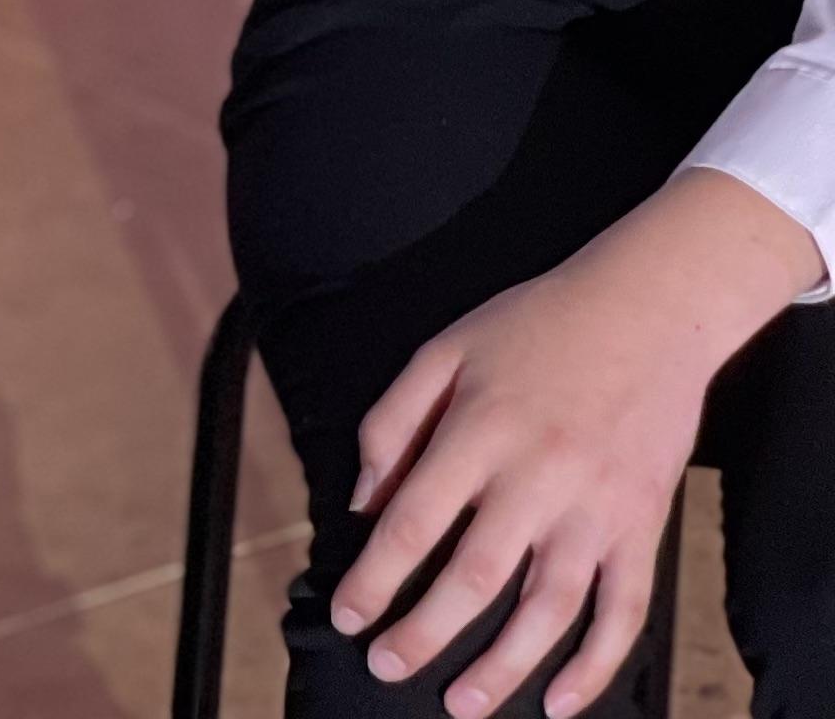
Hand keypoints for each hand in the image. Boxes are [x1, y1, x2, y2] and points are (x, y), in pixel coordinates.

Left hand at [334, 171, 821, 715]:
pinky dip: (595, 665)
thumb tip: (362, 500)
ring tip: (460, 702)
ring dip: (502, 667)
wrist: (647, 313)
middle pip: (473, 577)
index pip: (412, 523)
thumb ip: (393, 423)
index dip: (373, 578)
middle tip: (386, 667)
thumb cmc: (533, 327)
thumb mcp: (442, 351)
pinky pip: (623, 612)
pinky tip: (559, 700)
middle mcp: (537, 478)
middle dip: (423, 633)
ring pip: (547, 610)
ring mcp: (597, 510)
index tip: (346, 616)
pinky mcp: (643, 528)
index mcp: (477, 433)